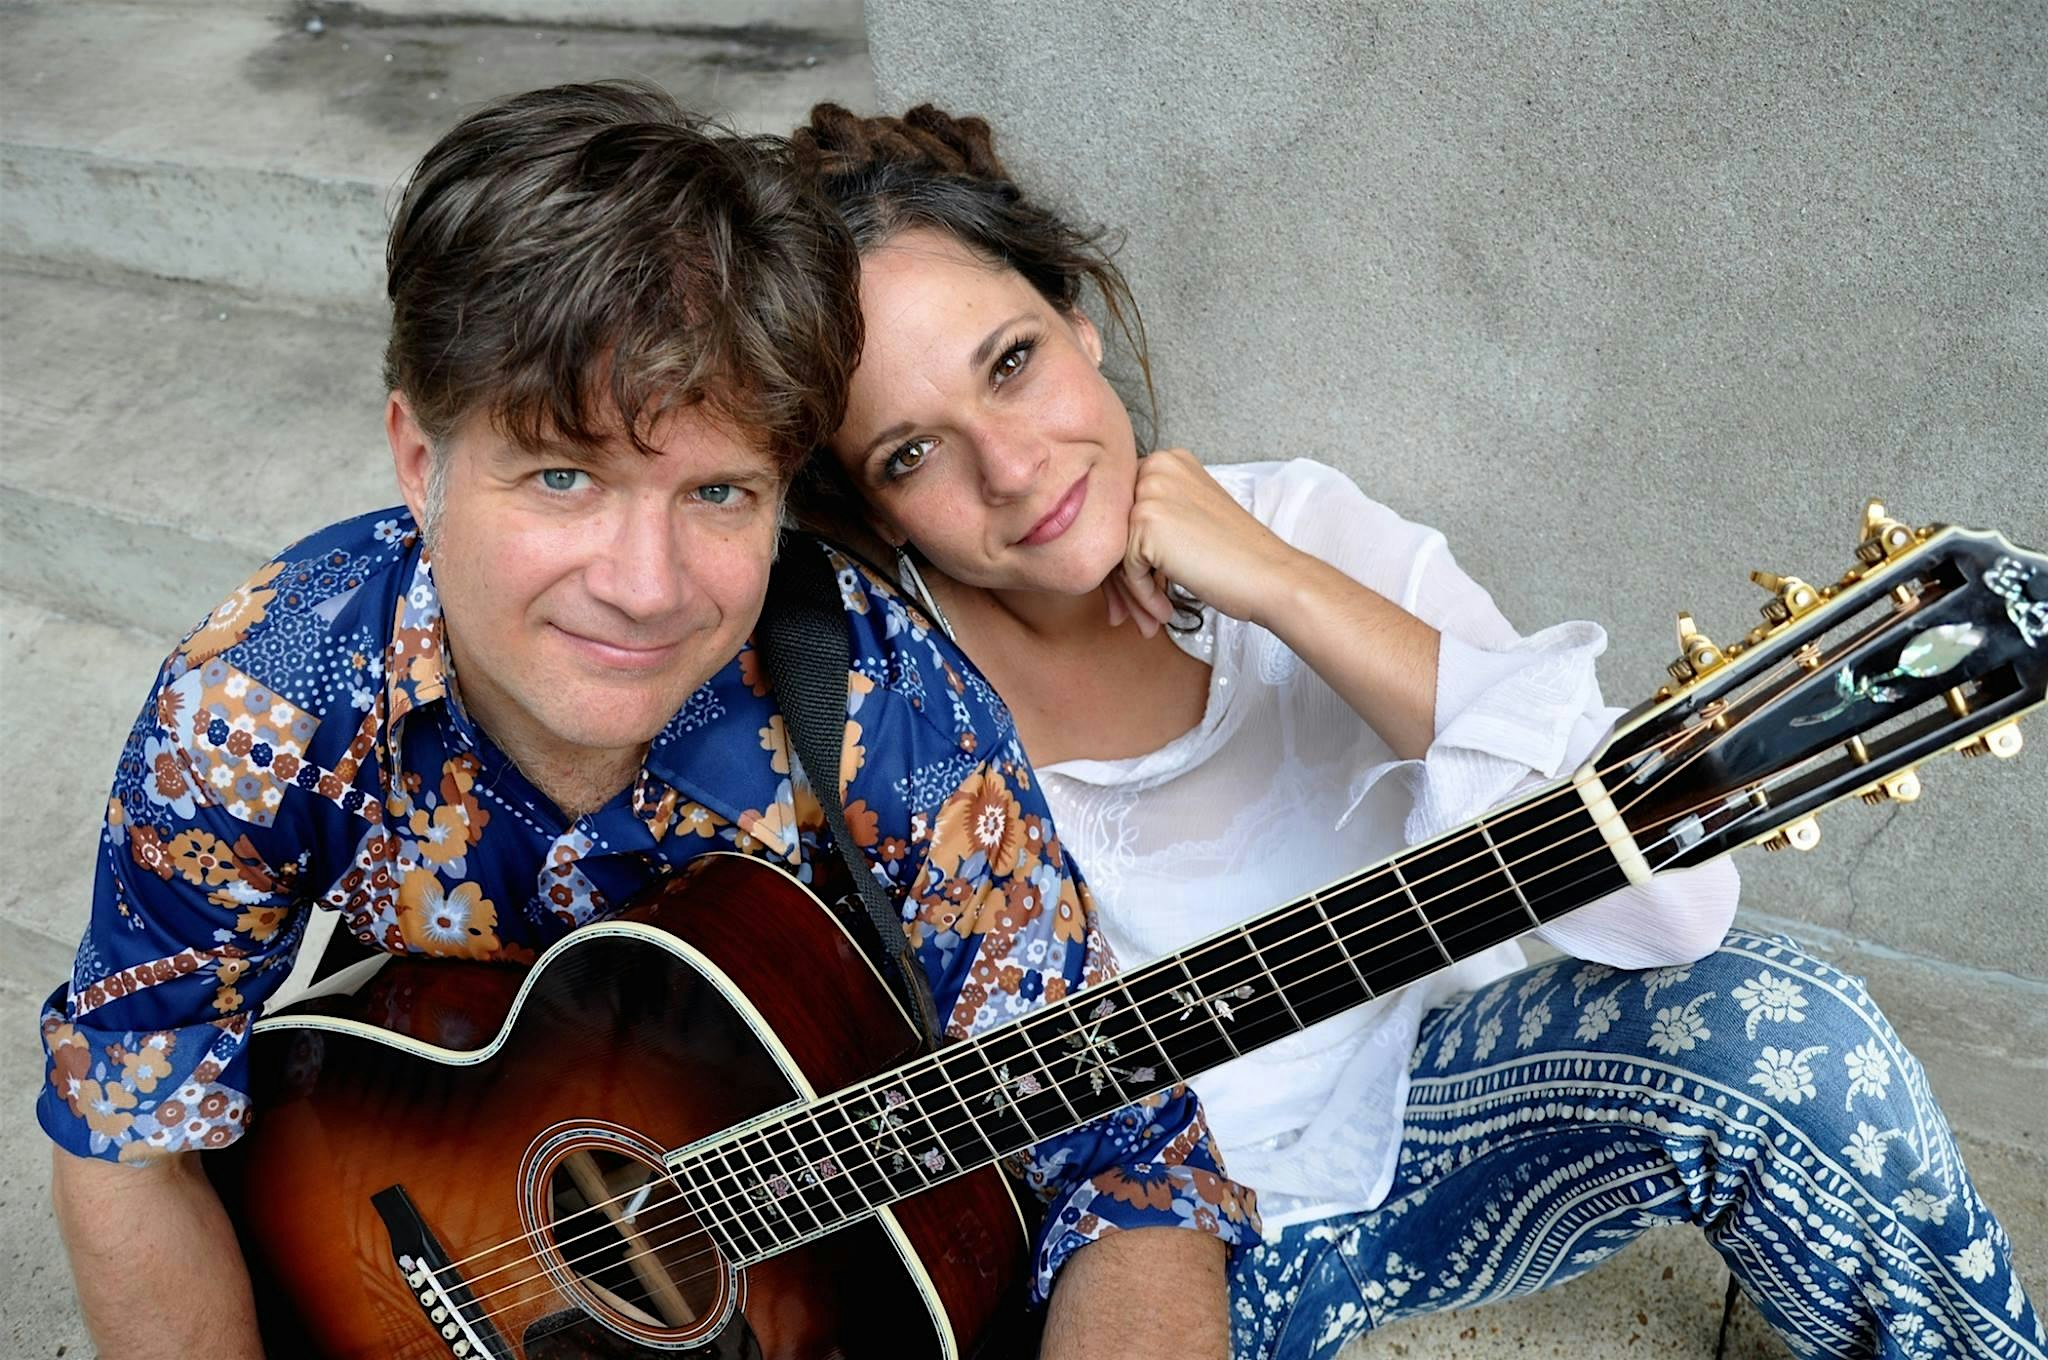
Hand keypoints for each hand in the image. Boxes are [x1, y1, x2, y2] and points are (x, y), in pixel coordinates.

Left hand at [1104, 449, 1303, 635]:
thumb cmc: (1236, 555)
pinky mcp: (1145, 523)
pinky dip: (1142, 597)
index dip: (1124, 556)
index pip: (1123, 510)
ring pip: (1115, 553)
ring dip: (1130, 595)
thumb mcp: (1189, 518)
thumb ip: (1151, 519)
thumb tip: (1104, 550)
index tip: (1131, 591)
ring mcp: (1148, 493)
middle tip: (1127, 614)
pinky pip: (1126, 571)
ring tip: (1148, 620)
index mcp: (1166, 461)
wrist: (1269, 575)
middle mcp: (1155, 467)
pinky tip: (1163, 613)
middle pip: (1114, 530)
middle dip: (1120, 580)